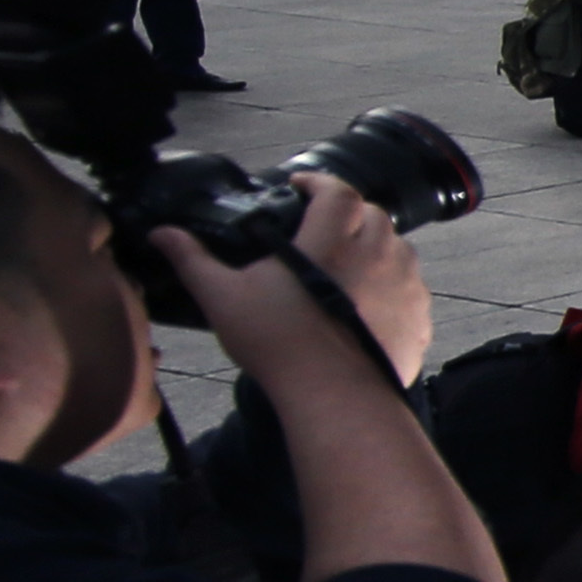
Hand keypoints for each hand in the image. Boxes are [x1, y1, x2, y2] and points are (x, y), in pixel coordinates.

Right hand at [152, 173, 439, 388]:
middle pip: (373, 215)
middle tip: (323, 225)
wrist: (336, 399)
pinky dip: (393, 285)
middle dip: (349, 212)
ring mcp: (406, 286)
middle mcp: (377, 254)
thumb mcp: (224, 297)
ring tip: (346, 262)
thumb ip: (193, 260)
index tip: (302, 187)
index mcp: (331, 239)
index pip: (336, 190)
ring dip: (375, 246)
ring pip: (398, 249)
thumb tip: (162, 234)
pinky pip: (412, 289)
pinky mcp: (419, 318)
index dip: (319, 182)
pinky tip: (369, 301)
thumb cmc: (278, 345)